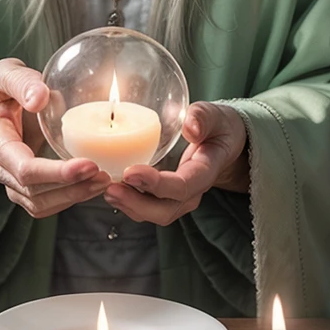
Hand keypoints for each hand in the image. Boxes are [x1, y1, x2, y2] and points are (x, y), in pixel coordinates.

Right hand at [0, 58, 109, 213]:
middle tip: (103, 175)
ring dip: (73, 197)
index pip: (23, 168)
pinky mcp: (26, 185)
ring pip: (39, 204)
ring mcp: (12, 179)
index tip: (88, 164)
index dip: (55, 172)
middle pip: (33, 191)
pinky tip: (92, 186)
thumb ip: (22, 82)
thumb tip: (40, 99)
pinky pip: (45, 203)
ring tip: (103, 181)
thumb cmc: (1, 87)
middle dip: (70, 187)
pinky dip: (69, 199)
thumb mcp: (6, 74)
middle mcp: (1, 166)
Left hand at [102, 101, 248, 224]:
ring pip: (155, 213)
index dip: (156, 185)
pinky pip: (148, 207)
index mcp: (206, 171)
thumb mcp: (216, 116)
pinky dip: (129, 202)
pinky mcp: (168, 197)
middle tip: (110, 188)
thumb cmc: (218, 127)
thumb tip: (190, 127)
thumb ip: (204, 117)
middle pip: (166, 210)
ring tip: (105, 190)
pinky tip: (111, 189)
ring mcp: (181, 198)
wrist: (224, 143)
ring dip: (129, 205)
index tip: (130, 172)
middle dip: (136, 203)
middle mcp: (193, 191)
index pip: (183, 186)